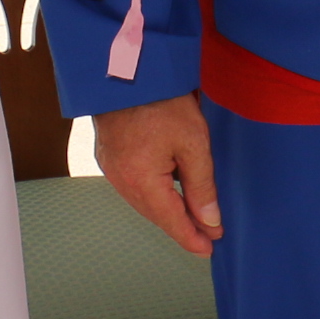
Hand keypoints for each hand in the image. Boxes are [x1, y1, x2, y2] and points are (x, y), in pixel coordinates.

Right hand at [97, 93, 222, 253]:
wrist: (127, 70)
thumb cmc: (161, 102)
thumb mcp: (192, 142)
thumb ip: (202, 186)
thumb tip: (210, 220)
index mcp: (142, 182)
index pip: (172, 222)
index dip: (192, 238)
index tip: (210, 248)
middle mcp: (122, 182)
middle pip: (157, 215)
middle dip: (182, 226)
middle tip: (208, 235)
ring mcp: (111, 170)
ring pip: (144, 202)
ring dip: (167, 211)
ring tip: (192, 218)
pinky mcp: (109, 157)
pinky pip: (134, 187)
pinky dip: (153, 195)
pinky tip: (168, 192)